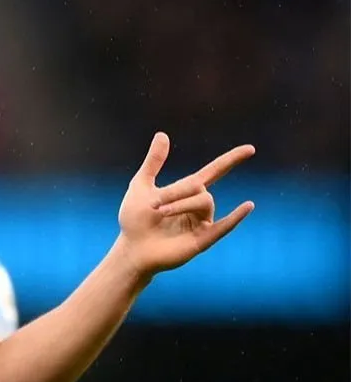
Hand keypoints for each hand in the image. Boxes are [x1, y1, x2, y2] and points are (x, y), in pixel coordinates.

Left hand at [116, 132, 255, 276]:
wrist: (131, 248)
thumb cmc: (134, 219)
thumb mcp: (141, 185)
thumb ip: (153, 162)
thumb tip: (162, 134)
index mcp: (186, 191)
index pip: (214, 171)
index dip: (231, 160)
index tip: (251, 149)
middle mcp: (198, 206)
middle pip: (199, 188)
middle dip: (175, 193)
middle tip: (152, 205)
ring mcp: (202, 222)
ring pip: (204, 202)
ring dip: (180, 205)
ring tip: (159, 212)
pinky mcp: (203, 239)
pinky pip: (224, 226)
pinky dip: (236, 216)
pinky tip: (248, 206)